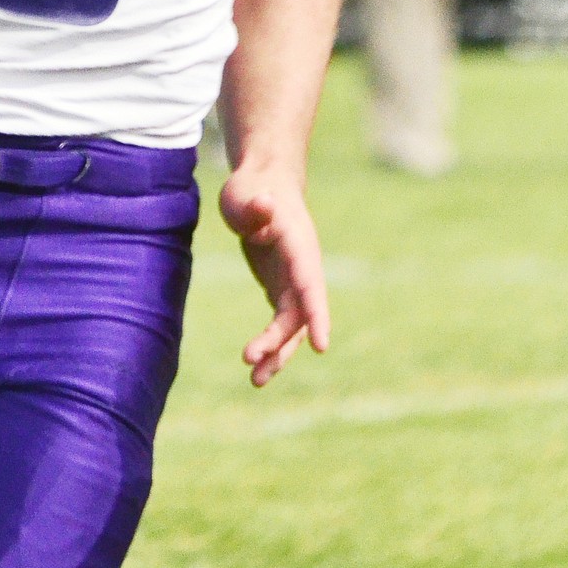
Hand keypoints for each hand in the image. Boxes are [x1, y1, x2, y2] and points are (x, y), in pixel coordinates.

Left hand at [219, 164, 329, 387]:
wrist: (263, 186)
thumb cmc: (253, 189)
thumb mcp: (246, 195)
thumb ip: (255, 207)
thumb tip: (264, 205)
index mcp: (299, 247)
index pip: (310, 285)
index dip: (316, 315)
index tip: (321, 345)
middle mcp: (303, 269)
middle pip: (298, 313)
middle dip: (280, 341)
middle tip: (251, 362)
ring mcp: (294, 281)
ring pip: (291, 325)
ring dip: (276, 352)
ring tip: (255, 380)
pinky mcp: (281, 288)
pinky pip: (280, 324)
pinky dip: (270, 344)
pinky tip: (256, 365)